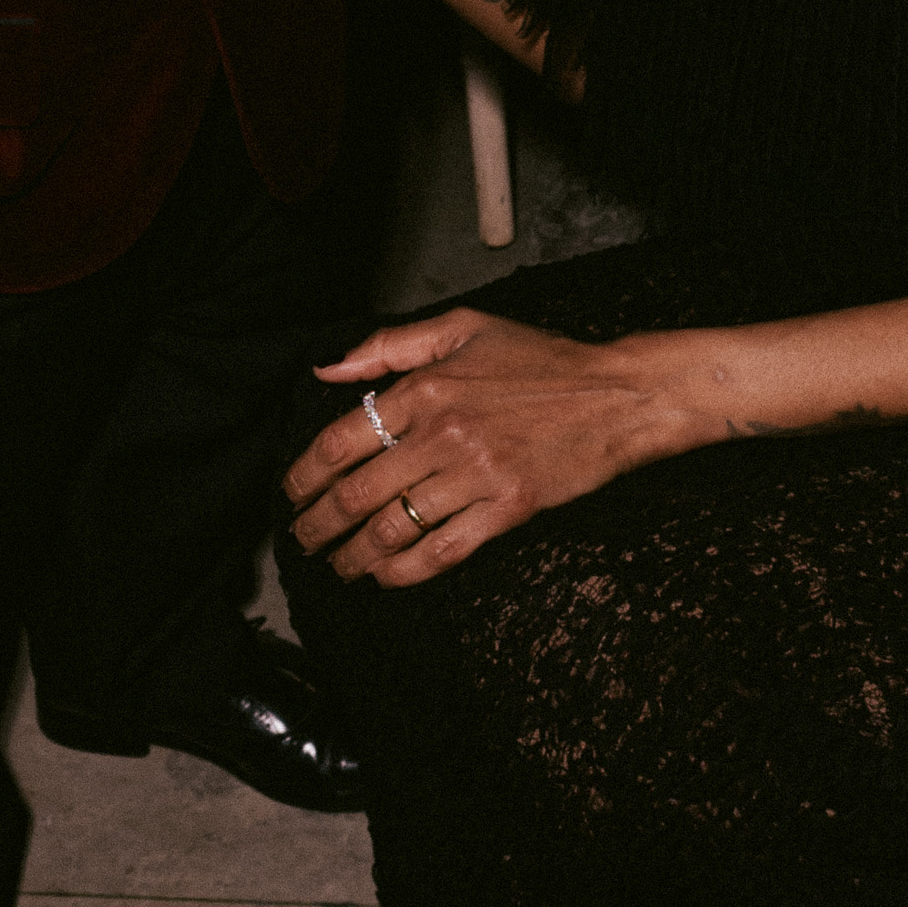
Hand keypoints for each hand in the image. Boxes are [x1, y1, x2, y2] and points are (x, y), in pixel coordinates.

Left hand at [281, 309, 688, 585]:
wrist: (615, 394)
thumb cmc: (540, 358)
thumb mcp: (462, 329)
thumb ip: (388, 346)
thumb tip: (328, 368)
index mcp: (424, 387)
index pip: (341, 440)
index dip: (305, 476)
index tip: (292, 494)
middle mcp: (442, 432)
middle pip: (357, 493)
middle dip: (318, 526)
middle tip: (303, 541)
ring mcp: (474, 475)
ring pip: (392, 528)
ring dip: (353, 556)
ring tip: (338, 566)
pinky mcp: (506, 508)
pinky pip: (441, 551)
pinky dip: (404, 572)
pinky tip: (385, 578)